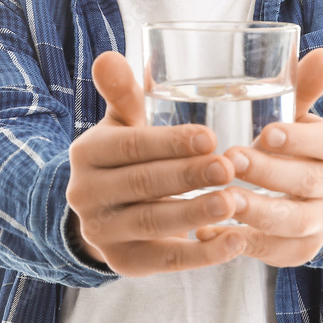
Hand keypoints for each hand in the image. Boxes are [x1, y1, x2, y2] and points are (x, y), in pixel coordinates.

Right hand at [65, 51, 245, 276]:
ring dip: (196, 214)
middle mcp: (86, 194)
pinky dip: (203, 254)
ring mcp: (102, 233)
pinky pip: (166, 261)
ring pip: (153, 222)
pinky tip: (235, 241)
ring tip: (233, 202)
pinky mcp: (124, 264)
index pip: (130, 146)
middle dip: (187, 175)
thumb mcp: (122, 123)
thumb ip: (124, 93)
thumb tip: (110, 58)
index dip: (169, 142)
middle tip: (228, 166)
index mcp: (89, 153)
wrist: (101, 210)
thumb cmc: (126, 154)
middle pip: (142, 183)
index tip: (209, 136)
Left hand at [195, 48, 322, 266]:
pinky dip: (243, 244)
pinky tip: (210, 231)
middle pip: (309, 183)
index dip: (300, 139)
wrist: (293, 189)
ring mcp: (319, 222)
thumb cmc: (282, 140)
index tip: (266, 132)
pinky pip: (276, 253)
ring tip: (222, 201)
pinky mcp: (299, 250)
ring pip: (295, 223)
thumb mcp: (290, 112)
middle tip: (231, 160)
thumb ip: (300, 85)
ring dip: (258, 212)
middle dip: (269, 173)